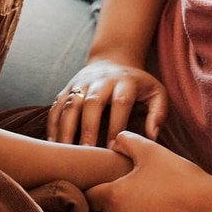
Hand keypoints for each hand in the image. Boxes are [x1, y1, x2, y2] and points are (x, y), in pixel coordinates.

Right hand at [47, 60, 167, 146]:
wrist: (113, 59)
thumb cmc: (137, 85)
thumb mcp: (156, 93)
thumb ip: (158, 113)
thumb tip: (151, 137)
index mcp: (124, 82)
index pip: (120, 103)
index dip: (116, 126)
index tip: (113, 149)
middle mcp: (101, 81)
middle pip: (92, 102)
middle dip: (88, 128)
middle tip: (86, 152)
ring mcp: (81, 84)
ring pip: (71, 104)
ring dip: (66, 128)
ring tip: (65, 151)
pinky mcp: (67, 88)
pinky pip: (56, 106)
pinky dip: (53, 125)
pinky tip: (53, 143)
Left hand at [85, 132, 211, 211]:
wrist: (207, 206)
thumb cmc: (178, 176)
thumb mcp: (150, 150)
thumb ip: (125, 141)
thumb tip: (112, 143)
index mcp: (113, 195)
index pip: (87, 194)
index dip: (89, 186)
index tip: (98, 180)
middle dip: (99, 203)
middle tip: (113, 191)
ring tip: (129, 202)